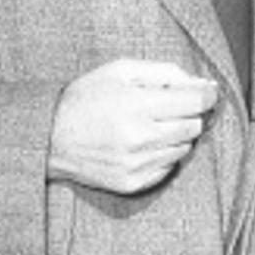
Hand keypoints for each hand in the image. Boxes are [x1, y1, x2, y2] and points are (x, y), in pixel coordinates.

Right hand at [48, 58, 218, 194]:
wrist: (48, 138)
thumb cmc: (85, 98)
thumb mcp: (119, 71)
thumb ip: (164, 73)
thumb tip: (203, 84)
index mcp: (136, 105)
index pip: (195, 101)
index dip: (206, 94)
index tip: (206, 92)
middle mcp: (140, 138)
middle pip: (194, 125)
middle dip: (187, 113)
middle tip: (168, 107)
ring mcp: (137, 164)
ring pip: (184, 148)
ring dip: (175, 135)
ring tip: (149, 125)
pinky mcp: (133, 183)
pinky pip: (168, 168)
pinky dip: (162, 155)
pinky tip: (140, 145)